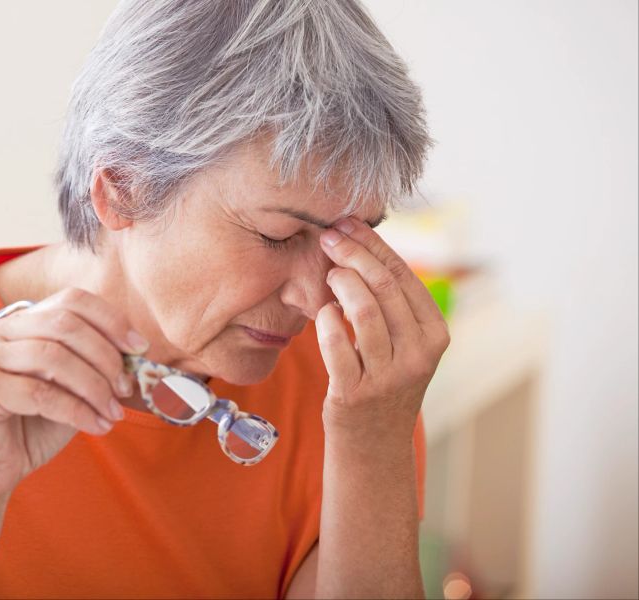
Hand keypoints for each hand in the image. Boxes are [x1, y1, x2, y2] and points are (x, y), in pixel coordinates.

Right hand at [0, 288, 148, 501]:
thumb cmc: (34, 427)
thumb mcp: (73, 388)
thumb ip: (96, 364)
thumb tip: (139, 351)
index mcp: (20, 321)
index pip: (72, 300)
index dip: (111, 321)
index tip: (140, 348)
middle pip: (64, 324)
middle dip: (105, 356)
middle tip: (126, 388)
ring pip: (53, 357)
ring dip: (94, 386)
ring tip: (113, 413)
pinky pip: (40, 393)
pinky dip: (77, 411)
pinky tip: (97, 427)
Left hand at [315, 217, 449, 444]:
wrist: (373, 444)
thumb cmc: (383, 380)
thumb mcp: (404, 343)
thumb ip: (392, 302)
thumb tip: (362, 242)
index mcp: (435, 334)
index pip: (403, 274)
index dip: (371, 244)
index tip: (345, 223)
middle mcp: (419, 354)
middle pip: (384, 286)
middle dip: (352, 254)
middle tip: (327, 238)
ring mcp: (389, 376)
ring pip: (363, 311)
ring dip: (339, 284)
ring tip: (328, 276)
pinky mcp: (355, 394)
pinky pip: (336, 345)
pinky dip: (324, 321)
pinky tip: (321, 314)